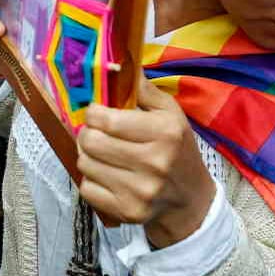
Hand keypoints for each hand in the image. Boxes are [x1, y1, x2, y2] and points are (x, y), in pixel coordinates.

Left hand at [76, 80, 215, 248]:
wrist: (189, 198)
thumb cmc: (176, 148)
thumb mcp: (169, 113)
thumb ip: (142, 89)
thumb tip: (117, 63)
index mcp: (165, 133)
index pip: (105, 119)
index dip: (93, 113)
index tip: (97, 113)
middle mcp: (154, 163)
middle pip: (90, 141)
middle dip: (87, 133)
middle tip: (97, 133)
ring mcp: (140, 191)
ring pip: (84, 164)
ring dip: (88, 156)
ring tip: (104, 154)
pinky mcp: (128, 212)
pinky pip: (87, 188)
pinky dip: (91, 180)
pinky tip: (108, 175)